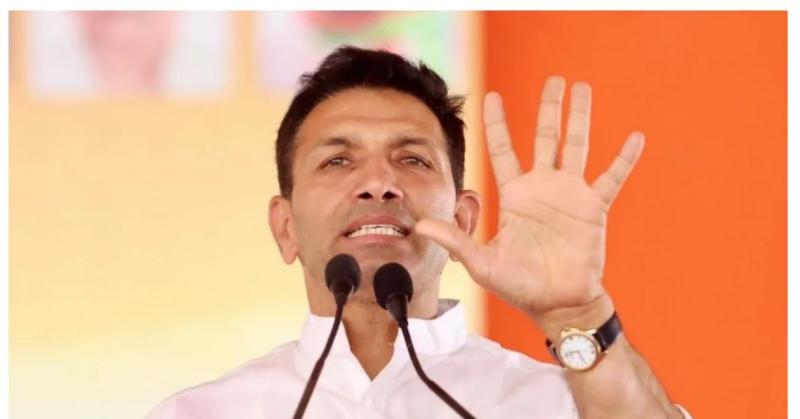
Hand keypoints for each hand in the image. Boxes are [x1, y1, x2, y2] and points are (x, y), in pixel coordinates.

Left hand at [415, 76, 644, 332]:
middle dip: (550, 107)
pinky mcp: (594, 209)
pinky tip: (636, 137)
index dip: (496, 123)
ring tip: (584, 89)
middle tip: (555, 78)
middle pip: (545, 137)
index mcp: (515, 195)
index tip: (491, 95)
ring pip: (577, 146)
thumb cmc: (519, 285)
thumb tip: (420, 226)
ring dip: (581, 118)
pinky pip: (612, 178)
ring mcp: (570, 195)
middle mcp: (542, 187)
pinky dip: (624, 159)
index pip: (502, 149)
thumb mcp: (482, 262)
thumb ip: (455, 240)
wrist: (557, 304)